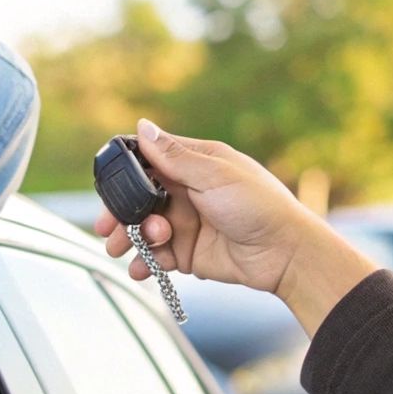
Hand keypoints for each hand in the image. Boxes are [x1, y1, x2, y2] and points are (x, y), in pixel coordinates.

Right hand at [93, 120, 377, 332]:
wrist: (286, 254)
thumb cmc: (259, 206)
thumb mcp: (214, 175)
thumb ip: (174, 156)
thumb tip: (141, 126)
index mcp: (196, 164)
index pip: (149, 161)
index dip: (125, 175)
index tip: (108, 188)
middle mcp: (188, 191)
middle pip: (140, 199)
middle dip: (120, 213)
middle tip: (107, 227)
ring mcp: (188, 223)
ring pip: (144, 228)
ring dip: (131, 238)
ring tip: (126, 248)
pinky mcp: (190, 253)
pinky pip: (158, 255)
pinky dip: (144, 261)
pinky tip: (139, 268)